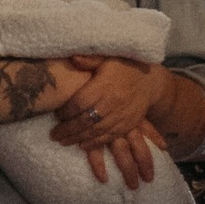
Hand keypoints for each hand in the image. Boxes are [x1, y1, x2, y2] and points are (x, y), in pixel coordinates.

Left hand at [52, 55, 164, 185]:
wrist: (150, 81)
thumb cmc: (124, 67)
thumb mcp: (107, 57)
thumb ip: (90, 59)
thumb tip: (72, 58)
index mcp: (104, 84)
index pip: (80, 102)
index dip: (66, 111)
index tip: (56, 114)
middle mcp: (112, 101)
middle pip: (85, 120)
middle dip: (68, 129)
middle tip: (54, 134)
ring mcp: (121, 115)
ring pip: (96, 131)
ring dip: (78, 138)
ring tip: (63, 141)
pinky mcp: (128, 125)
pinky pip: (109, 137)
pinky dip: (95, 143)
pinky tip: (83, 145)